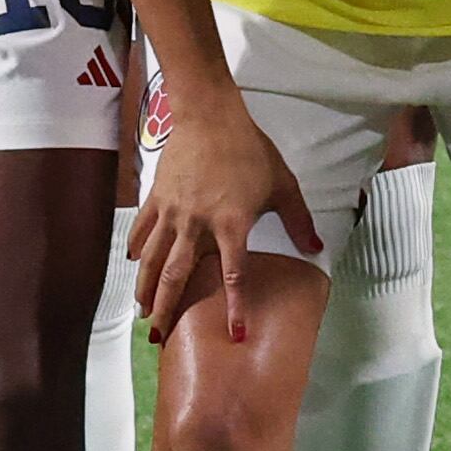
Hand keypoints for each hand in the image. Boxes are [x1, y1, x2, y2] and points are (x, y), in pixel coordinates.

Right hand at [126, 85, 314, 344]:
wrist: (209, 115)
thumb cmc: (249, 148)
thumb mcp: (283, 184)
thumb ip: (299, 220)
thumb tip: (317, 248)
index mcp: (231, 223)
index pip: (234, 274)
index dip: (236, 305)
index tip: (235, 333)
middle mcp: (196, 223)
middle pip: (177, 275)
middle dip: (167, 309)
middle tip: (159, 336)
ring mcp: (172, 211)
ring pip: (152, 258)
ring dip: (145, 288)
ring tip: (141, 312)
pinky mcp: (157, 197)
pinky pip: (142, 229)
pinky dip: (135, 248)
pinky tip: (132, 264)